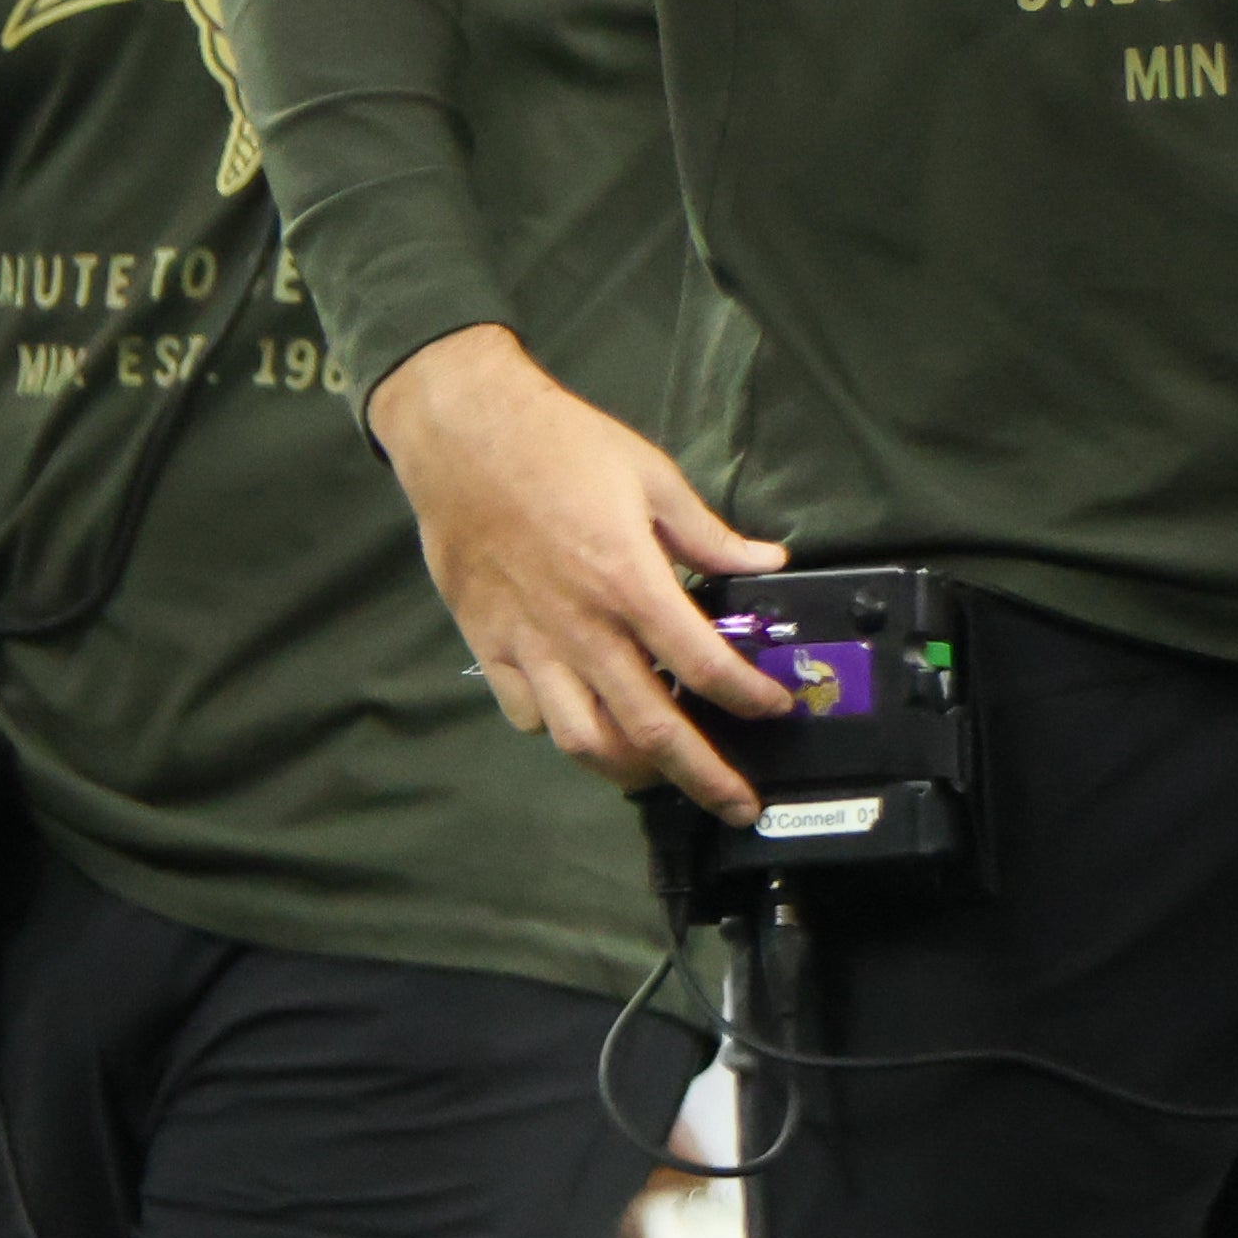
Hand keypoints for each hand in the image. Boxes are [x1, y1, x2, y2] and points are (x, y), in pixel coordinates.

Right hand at [367, 326, 794, 815]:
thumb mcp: (652, 476)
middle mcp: (582, 629)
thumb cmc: (561, 447)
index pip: (701, 665)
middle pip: (650, 729)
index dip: (747, 696)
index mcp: (629, 582)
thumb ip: (709, 535)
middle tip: (736, 802)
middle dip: (702, 777)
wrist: (463, 435)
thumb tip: (764, 562)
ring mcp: (531, 645)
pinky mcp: (489, 646)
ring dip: (630, 770)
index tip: (775, 708)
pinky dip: (563, 730)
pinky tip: (589, 720)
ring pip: (583, 740)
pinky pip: (528, 714)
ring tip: (662, 775)